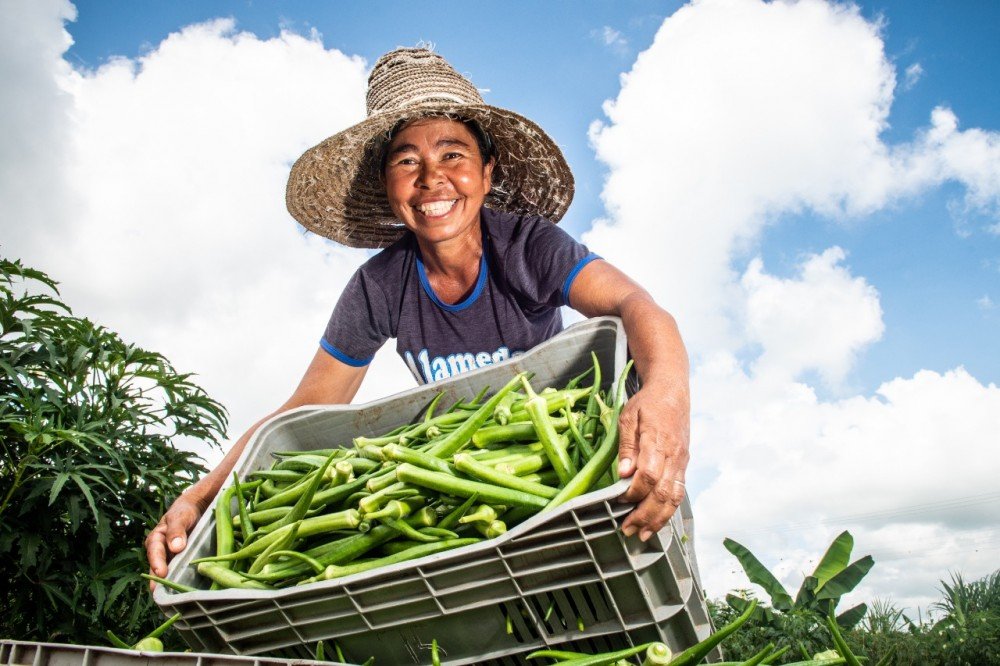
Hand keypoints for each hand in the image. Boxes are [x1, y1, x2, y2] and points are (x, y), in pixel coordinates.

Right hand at [144, 493, 203, 590]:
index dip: (157, 563)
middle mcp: (161, 551)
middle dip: (158, 581)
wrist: (197, 509)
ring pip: (168, 573)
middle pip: (157, 568)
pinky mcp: (181, 562)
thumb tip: (176, 547)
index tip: (161, 573)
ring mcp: (171, 558)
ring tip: (171, 600)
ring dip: (168, 585)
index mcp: (156, 539)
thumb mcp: (180, 517)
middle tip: (161, 595)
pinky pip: (179, 573)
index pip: (155, 552)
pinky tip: (184, 593)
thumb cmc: (185, 512)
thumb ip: (176, 530)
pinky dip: (180, 582)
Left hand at [616, 383, 689, 540]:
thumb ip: (626, 445)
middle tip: (628, 530)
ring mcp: (681, 461)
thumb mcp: (628, 417)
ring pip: (674, 497)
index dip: (634, 492)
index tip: (619, 500)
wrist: (673, 391)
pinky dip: (668, 510)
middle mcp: (674, 455)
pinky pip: (678, 492)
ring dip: (658, 519)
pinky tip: (656, 521)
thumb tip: (622, 473)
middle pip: (663, 493)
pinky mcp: (683, 465)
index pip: (649, 475)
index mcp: (658, 441)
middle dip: (645, 515)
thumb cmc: (647, 403)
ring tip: (643, 534)